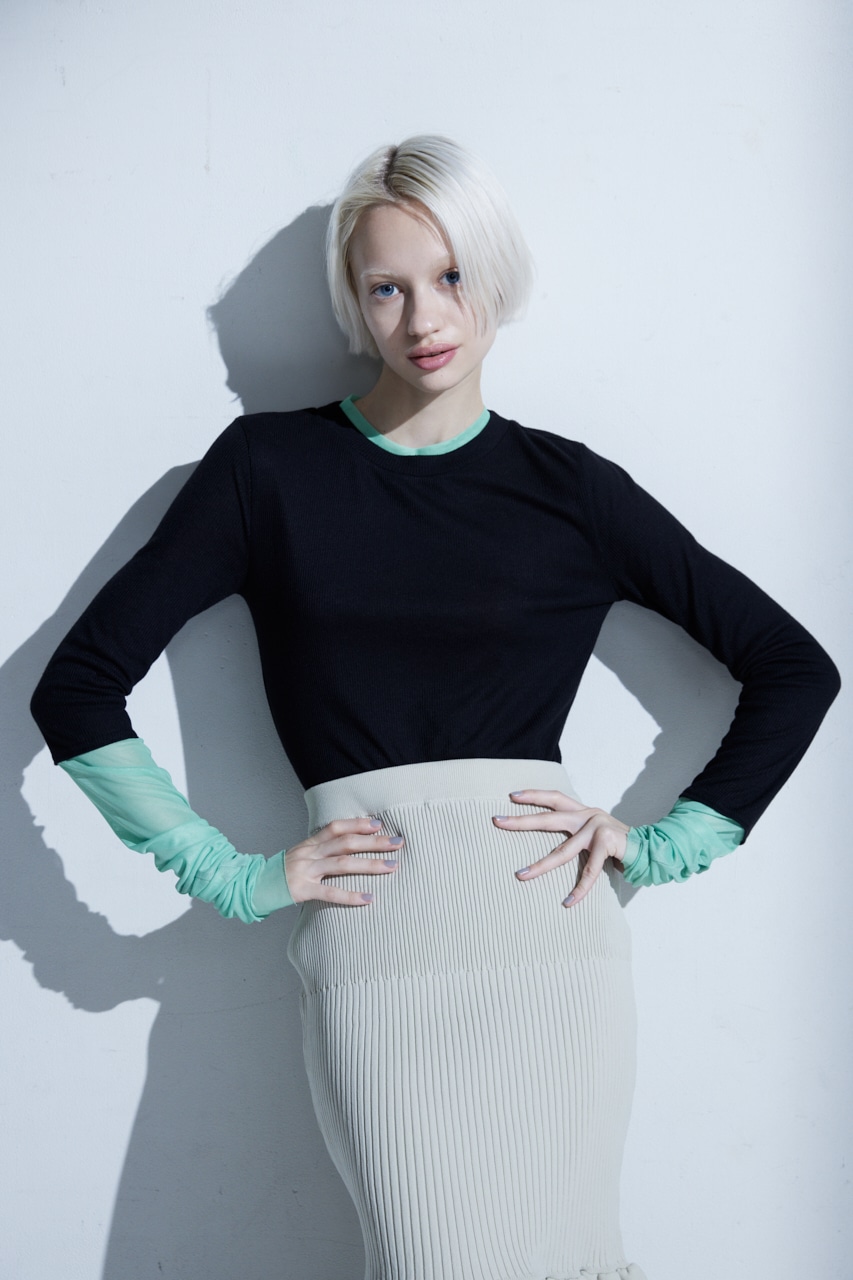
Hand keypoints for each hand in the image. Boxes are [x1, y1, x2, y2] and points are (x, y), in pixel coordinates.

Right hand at [285, 817, 402, 905]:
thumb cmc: (284, 872)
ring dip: (370, 864)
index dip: (358, 824)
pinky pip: (330, 892)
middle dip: (374, 842)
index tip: (379, 824)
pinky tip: (369, 898)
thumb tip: (348, 845)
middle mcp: (310, 853)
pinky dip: (351, 896)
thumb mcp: (302, 854)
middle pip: (346, 842)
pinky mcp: (303, 890)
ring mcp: (307, 870)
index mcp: (310, 843)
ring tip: (392, 866)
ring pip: (343, 864)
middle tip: (398, 843)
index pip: (337, 827)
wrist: (255, 885)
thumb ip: (322, 849)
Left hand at [492, 790, 629, 907]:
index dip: (534, 795)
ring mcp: (597, 828)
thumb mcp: (594, 832)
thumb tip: (551, 836)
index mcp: (583, 811)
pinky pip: (590, 872)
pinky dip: (579, 889)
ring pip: (563, 851)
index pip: (554, 797)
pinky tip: (568, 902)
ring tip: (520, 876)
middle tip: (497, 821)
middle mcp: (588, 815)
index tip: (511, 796)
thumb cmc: (617, 844)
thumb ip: (576, 832)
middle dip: (521, 821)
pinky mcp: (607, 844)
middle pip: (549, 818)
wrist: (650, 849)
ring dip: (540, 866)